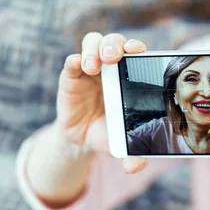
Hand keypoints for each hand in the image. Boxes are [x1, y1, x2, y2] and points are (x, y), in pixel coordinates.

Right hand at [55, 32, 147, 173]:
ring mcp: (90, 69)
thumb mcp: (122, 144)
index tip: (139, 52)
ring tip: (94, 66)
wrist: (83, 138)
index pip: (137, 53)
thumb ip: (132, 154)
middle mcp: (112, 67)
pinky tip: (78, 66)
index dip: (138, 48)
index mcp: (130, 77)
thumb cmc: (110, 133)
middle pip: (114, 42)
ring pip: (92, 43)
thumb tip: (135, 167)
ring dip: (94, 49)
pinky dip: (75, 60)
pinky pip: (72, 61)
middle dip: (115, 44)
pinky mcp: (71, 76)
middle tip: (114, 56)